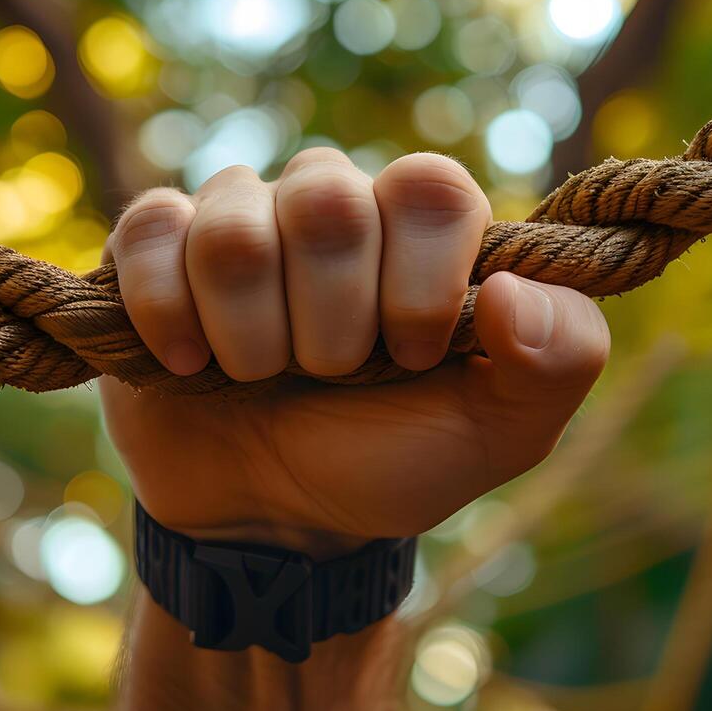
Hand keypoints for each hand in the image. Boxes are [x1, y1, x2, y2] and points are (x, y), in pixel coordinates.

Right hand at [100, 148, 609, 553]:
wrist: (271, 522)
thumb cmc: (386, 463)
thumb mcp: (500, 433)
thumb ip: (559, 358)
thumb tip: (510, 292)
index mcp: (421, 230)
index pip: (431, 188)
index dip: (419, 281)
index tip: (408, 360)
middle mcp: (333, 203)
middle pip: (328, 200)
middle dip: (330, 323)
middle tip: (329, 378)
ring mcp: (240, 217)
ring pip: (235, 225)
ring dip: (250, 335)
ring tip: (259, 378)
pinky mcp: (156, 246)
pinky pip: (152, 228)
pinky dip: (168, 314)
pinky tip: (189, 363)